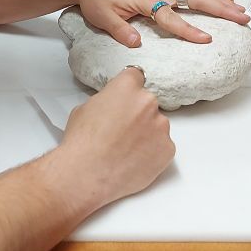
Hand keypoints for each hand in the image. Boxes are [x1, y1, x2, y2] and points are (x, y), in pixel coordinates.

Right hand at [60, 67, 173, 209]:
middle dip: (137, 113)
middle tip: (121, 129)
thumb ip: (106, 101)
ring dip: (146, 132)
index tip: (127, 96)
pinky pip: (162, 145)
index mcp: (126, 87)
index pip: (135, 75)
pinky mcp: (168, 149)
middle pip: (147, 102)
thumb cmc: (82, 143)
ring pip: (156, 124)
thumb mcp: (84, 108)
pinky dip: (151, 151)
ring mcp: (161, 126)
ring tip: (125, 148)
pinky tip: (133, 159)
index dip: (129, 87)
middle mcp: (148, 102)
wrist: (88, 174)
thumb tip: (111, 107)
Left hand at [72, 0, 249, 47]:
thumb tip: (136, 45)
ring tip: (239, 10)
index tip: (207, 39)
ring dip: (219, 0)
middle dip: (220, 8)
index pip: (170, 17)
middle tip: (242, 18)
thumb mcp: (102, 18)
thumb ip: (120, 31)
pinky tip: (217, 1)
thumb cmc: (96, 0)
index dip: (188, 29)